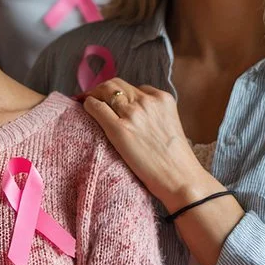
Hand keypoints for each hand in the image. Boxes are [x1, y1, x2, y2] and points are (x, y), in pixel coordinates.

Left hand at [81, 78, 209, 209]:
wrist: (180, 179)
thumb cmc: (176, 159)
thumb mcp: (170, 124)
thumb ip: (154, 113)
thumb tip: (132, 111)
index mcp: (163, 99)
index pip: (133, 88)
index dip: (119, 93)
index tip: (111, 99)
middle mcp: (146, 101)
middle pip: (116, 85)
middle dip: (102, 89)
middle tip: (91, 97)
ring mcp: (132, 114)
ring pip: (104, 91)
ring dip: (92, 94)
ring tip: (84, 101)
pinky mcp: (119, 129)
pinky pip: (96, 107)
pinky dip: (88, 105)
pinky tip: (84, 109)